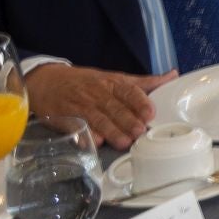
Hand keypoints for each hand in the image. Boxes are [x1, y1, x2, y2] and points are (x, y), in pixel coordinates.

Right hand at [23, 64, 173, 149]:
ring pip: (98, 119)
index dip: (139, 102)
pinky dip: (85, 135)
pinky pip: (76, 127)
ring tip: (124, 142)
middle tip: (140, 131)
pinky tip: (94, 142)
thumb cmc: (86, 82)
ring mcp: (80, 107)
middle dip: (128, 120)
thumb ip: (143, 82)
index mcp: (111, 83)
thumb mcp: (114, 78)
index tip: (150, 112)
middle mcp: (97, 94)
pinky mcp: (65, 118)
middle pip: (114, 108)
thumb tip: (172, 76)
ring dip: (111, 131)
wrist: (45, 81)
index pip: (128, 91)